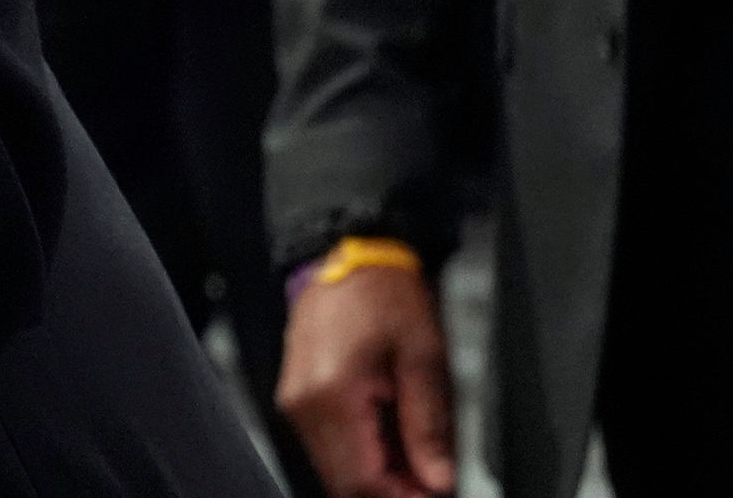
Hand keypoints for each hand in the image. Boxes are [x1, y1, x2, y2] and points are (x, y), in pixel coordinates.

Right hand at [278, 260, 455, 496]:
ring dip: (378, 477)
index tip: (436, 495)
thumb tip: (438, 480)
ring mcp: (295, 403)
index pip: (362, 480)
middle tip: (431, 482)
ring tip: (419, 460)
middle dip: (391, 491)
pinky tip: (393, 441)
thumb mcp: (423, 359)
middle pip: (343, 483)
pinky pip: (328, 448)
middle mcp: (302, 405)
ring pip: (335, 470)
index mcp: (331, 394)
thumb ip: (428, 426)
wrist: (347, 259)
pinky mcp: (298, 399)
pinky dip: (363, 456)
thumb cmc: (385, 298)